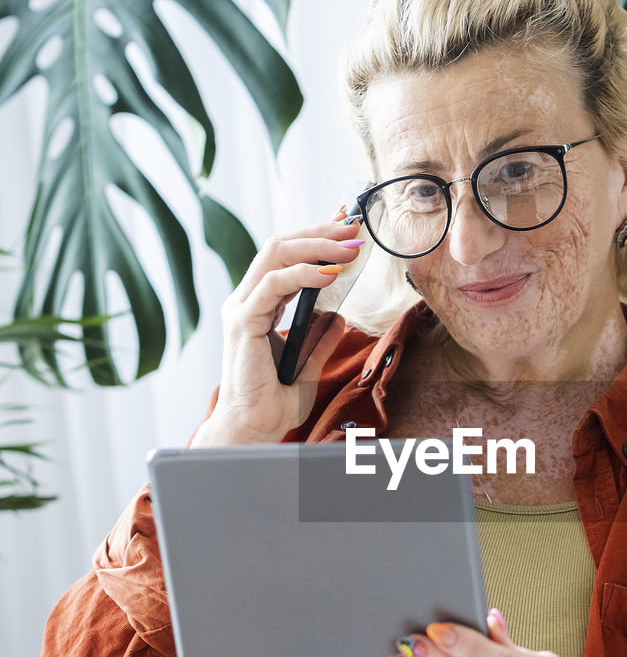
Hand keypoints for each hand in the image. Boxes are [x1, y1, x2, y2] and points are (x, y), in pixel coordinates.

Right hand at [191, 210, 361, 446]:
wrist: (254, 428)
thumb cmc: (274, 401)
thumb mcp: (309, 365)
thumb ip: (321, 339)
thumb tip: (339, 317)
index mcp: (258, 306)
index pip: (286, 257)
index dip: (316, 238)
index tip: (349, 231)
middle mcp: (246, 301)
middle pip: (280, 246)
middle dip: (320, 231)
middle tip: (354, 229)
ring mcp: (241, 309)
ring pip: (275, 255)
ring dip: (317, 246)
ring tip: (349, 248)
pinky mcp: (242, 322)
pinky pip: (272, 284)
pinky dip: (303, 274)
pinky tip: (329, 274)